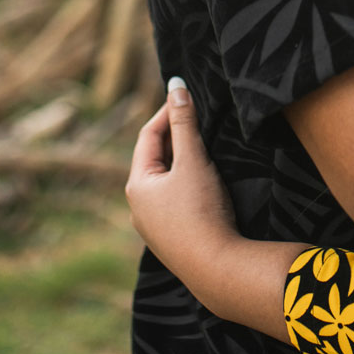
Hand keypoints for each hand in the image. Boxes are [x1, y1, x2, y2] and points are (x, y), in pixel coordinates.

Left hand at [128, 78, 239, 276]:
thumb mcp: (193, 160)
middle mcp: (138, 207)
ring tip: (203, 145)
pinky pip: (174, 202)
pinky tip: (205, 183)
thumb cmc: (202, 210)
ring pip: (164, 183)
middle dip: (174, 137)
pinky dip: (186, 184)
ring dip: (180, 161)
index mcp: (137, 185)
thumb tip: (176, 85)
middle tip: (197, 115)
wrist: (216, 268)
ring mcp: (154, 227)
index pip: (147, 137)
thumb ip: (185, 122)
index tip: (185, 95)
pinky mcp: (172, 240)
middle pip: (154, 160)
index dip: (166, 113)